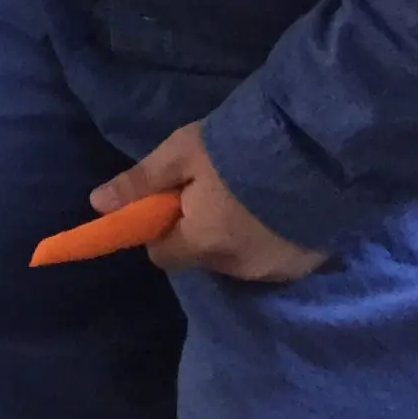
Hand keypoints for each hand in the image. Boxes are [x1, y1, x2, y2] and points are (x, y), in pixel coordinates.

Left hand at [92, 120, 328, 282]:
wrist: (321, 150)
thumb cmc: (240, 148)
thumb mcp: (181, 154)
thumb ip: (140, 183)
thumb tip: (96, 204)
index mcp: (203, 244)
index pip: (163, 256)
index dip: (161, 231)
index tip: (171, 202)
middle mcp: (239, 268)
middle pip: (203, 257)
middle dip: (200, 231)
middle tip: (214, 189)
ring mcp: (278, 270)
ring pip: (239, 258)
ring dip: (237, 235)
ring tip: (251, 195)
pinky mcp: (309, 263)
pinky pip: (275, 257)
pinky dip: (270, 239)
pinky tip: (279, 207)